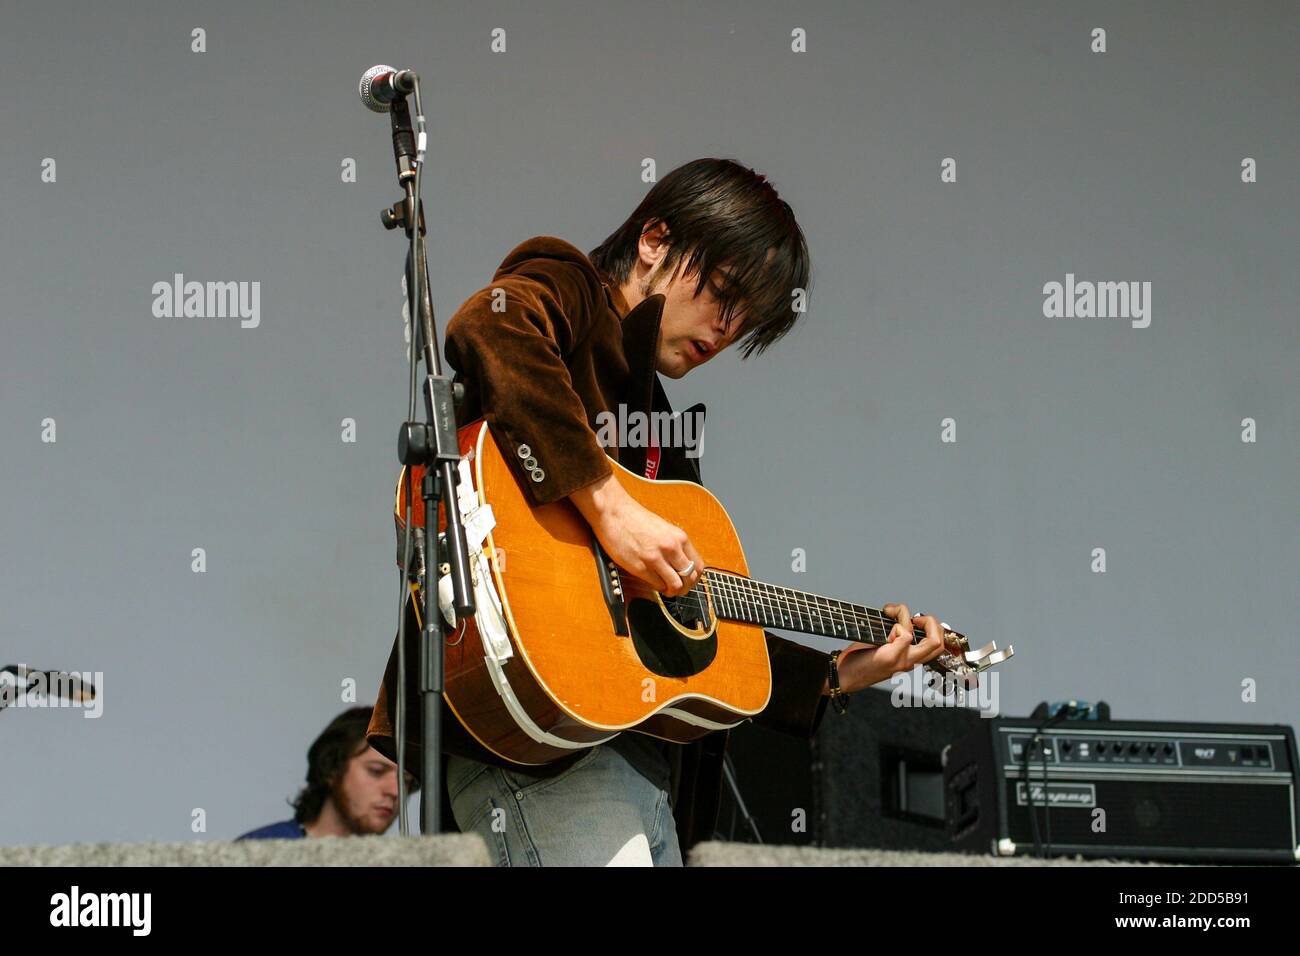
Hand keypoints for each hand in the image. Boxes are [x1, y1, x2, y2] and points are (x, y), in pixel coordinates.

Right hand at [571, 473, 702, 596]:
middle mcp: (671, 547)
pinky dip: (658, 588)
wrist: (614, 512)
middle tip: (677, 589)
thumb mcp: (664, 529)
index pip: (698, 565)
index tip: (688, 581)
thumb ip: (675, 545)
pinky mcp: (640, 566)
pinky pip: (657, 586)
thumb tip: (682, 564)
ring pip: (676, 585)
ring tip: (666, 589)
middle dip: (685, 587)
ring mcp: (655, 558)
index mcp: (679, 537)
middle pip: (689, 578)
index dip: (694, 578)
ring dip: (672, 591)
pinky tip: (654, 583)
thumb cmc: (635, 519)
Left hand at [833, 603, 948, 692]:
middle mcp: (910, 662)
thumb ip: (894, 635)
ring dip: (915, 619)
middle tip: (915, 618)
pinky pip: (905, 635)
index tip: (917, 619)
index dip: (935, 629)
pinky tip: (881, 625)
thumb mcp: (881, 645)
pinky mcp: (891, 657)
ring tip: (895, 614)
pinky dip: (895, 623)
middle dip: (934, 623)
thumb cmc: (858, 659)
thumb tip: (900, 616)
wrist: (842, 675)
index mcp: (909, 660)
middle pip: (940, 643)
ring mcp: (903, 661)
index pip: (937, 647)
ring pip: (932, 641)